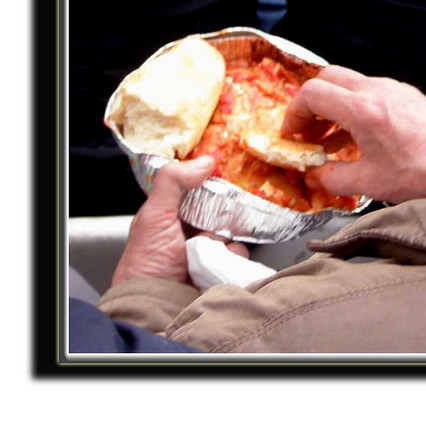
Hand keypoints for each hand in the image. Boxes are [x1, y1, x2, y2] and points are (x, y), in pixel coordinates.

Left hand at [111, 157, 248, 286]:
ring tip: (209, 247)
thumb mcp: (153, 215)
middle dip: (225, 209)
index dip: (213, 180)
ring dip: (225, 237)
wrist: (155, 306)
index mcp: (173, 214)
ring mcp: (209, 251)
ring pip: (233, 230)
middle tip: (217, 214)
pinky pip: (239, 254)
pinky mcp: (223, 269)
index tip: (226, 170)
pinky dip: (232, 256)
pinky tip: (217, 262)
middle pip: (222, 207)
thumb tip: (205, 160)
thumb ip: (172, 182)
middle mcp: (193, 230)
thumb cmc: (145, 264)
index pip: (199, 188)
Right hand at [282, 65, 425, 203]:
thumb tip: (317, 175)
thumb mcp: (369, 183)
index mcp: (364, 109)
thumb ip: (333, 178)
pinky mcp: (410, 97)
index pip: (312, 93)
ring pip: (351, 84)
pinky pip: (372, 93)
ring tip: (328, 141)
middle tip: (306, 133)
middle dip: (311, 104)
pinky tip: (357, 139)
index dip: (294, 114)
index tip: (291, 135)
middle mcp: (379, 90)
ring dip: (334, 108)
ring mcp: (397, 90)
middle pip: (328, 78)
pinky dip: (356, 110)